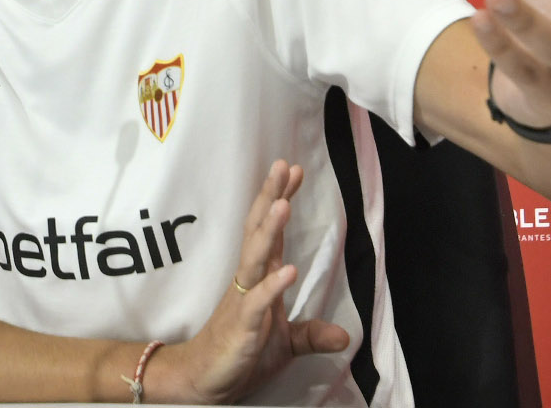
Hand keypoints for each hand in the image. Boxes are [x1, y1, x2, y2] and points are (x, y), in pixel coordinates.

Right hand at [159, 160, 348, 403]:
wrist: (205, 383)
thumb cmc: (241, 355)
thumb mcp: (284, 344)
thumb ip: (311, 335)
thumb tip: (345, 336)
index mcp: (259, 279)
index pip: (270, 232)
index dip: (280, 200)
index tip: (293, 171)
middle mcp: (249, 282)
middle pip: (259, 232)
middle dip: (271, 198)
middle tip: (282, 166)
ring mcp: (243, 301)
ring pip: (255, 258)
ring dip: (269, 231)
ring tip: (284, 203)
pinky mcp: (241, 326)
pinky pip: (256, 303)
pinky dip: (272, 287)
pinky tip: (288, 270)